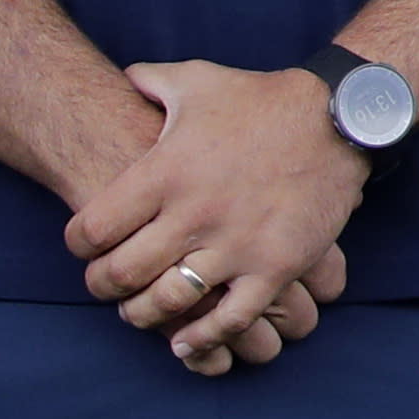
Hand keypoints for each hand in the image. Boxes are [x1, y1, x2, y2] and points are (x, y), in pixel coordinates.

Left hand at [68, 60, 376, 368]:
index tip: (84, 246)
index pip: (92, 230)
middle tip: (106, 284)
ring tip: (141, 311)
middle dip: (103, 286)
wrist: (340, 117)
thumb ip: (151, 81)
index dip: (78, 245)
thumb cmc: (262, 100)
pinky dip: (202, 338)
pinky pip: (229, 319)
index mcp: (166, 171)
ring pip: (167, 303)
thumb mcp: (199, 80)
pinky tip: (185, 341)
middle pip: (121, 274)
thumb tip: (124, 76)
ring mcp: (237, 244)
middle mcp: (195, 213)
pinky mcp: (276, 265)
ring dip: (144, 315)